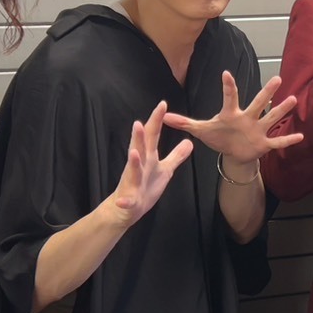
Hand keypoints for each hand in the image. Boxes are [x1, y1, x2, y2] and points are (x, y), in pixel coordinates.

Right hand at [110, 101, 194, 225]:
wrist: (125, 209)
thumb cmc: (145, 186)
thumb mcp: (165, 170)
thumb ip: (176, 156)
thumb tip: (189, 142)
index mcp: (148, 157)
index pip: (153, 135)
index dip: (157, 120)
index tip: (162, 103)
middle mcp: (138, 166)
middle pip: (140, 148)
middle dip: (140, 136)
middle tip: (141, 122)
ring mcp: (132, 182)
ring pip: (132, 170)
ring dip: (132, 161)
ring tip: (134, 152)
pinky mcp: (128, 200)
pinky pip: (127, 200)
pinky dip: (125, 200)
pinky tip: (123, 200)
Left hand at [165, 73, 303, 165]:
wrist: (233, 153)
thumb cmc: (218, 137)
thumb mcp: (201, 130)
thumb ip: (185, 122)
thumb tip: (164, 116)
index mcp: (231, 114)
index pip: (229, 97)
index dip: (228, 86)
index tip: (226, 73)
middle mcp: (247, 118)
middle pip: (257, 104)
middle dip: (266, 93)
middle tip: (277, 79)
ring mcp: (257, 130)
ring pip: (271, 118)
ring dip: (281, 111)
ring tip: (293, 100)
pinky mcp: (264, 144)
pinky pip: (277, 142)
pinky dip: (287, 140)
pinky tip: (301, 136)